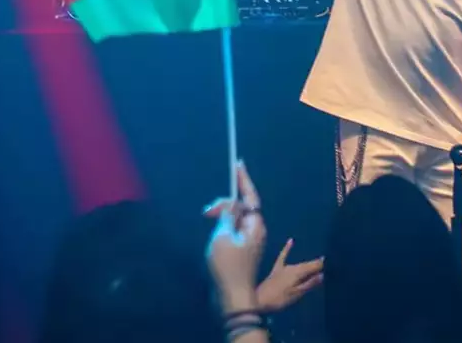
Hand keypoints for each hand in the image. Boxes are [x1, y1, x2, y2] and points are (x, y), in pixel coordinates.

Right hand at [206, 162, 267, 312]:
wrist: (231, 297)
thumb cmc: (228, 266)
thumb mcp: (222, 235)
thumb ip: (226, 215)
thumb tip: (231, 204)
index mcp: (255, 224)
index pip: (250, 196)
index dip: (243, 179)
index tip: (238, 164)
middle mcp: (256, 230)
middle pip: (241, 206)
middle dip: (224, 203)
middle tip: (206, 212)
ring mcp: (250, 241)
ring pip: (236, 219)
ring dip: (222, 215)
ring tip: (207, 219)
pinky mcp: (243, 251)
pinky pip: (233, 230)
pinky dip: (223, 226)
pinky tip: (213, 230)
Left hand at [255, 239, 322, 312]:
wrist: (258, 300)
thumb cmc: (279, 299)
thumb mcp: (296, 294)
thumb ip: (309, 284)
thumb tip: (322, 274)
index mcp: (297, 273)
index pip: (312, 266)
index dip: (321, 265)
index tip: (330, 262)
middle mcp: (291, 267)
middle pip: (306, 265)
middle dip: (315, 265)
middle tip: (325, 264)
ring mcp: (283, 267)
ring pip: (298, 264)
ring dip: (307, 263)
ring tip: (316, 262)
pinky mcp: (276, 269)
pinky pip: (282, 256)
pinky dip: (287, 249)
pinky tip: (291, 241)